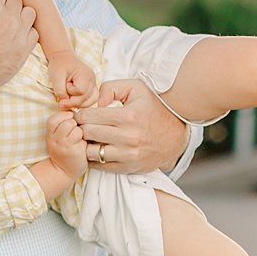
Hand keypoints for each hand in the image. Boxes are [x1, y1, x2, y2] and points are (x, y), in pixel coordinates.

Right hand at [0, 0, 38, 97]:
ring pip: (29, 13)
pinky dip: (26, 32)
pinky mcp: (24, 50)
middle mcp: (9, 17)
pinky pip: (34, 33)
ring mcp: (19, 34)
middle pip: (16, 1)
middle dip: (7, 5)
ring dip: (21, 15)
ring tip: (11, 22)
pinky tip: (16, 37)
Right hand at [45, 110, 87, 179]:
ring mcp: (63, 144)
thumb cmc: (63, 151)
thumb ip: (63, 125)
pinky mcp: (73, 150)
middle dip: (74, 124)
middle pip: (67, 121)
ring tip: (78, 139)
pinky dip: (83, 139)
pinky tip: (81, 145)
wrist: (62, 171)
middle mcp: (54, 139)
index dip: (64, 116)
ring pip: (75, 128)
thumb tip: (76, 111)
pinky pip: (81, 136)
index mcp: (49, 134)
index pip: (53, 119)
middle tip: (74, 132)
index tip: (69, 121)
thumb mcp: (57, 138)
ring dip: (79, 131)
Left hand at [47, 49, 96, 109]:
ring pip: (92, 101)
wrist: (63, 58)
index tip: (64, 85)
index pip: (81, 91)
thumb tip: (64, 102)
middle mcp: (92, 79)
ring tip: (68, 101)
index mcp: (85, 74)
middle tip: (62, 99)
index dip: (70, 92)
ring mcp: (93, 84)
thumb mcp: (55, 76)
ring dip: (79, 104)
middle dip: (73, 101)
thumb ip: (60, 90)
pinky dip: (83, 103)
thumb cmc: (59, 65)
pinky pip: (91, 99)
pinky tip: (73, 101)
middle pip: (87, 98)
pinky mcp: (91, 87)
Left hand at [74, 78, 189, 173]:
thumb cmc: (153, 109)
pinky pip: (99, 165)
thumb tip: (96, 102)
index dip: (80, 114)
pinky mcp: (127, 167)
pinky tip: (98, 147)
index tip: (82, 114)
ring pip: (90, 151)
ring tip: (90, 137)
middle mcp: (127, 137)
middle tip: (82, 125)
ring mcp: (127, 155)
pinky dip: (94, 157)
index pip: (87, 116)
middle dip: (80, 127)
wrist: (176, 136)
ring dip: (86, 144)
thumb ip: (111, 88)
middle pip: (86, 133)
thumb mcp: (136, 89)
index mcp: (128, 117)